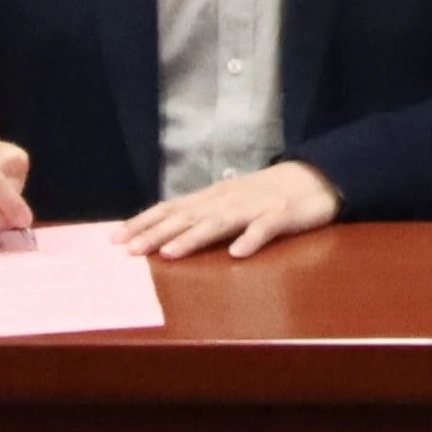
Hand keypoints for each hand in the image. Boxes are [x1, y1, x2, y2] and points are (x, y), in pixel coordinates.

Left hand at [129, 159, 343, 261]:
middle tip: (130, 251)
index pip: (170, 209)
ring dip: (193, 238)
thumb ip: (203, 217)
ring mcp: (254, 207)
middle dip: (156, 233)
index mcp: (212, 198)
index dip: (142, 223)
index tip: (115, 239)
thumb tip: (166, 234)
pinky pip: (264, 228)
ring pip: (218, 222)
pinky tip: (237, 254)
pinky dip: (250, 240)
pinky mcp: (281, 216)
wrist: (316, 177)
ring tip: (170, 253)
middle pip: (187, 216)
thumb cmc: (268, 195)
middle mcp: (227, 199)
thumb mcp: (231, 203)